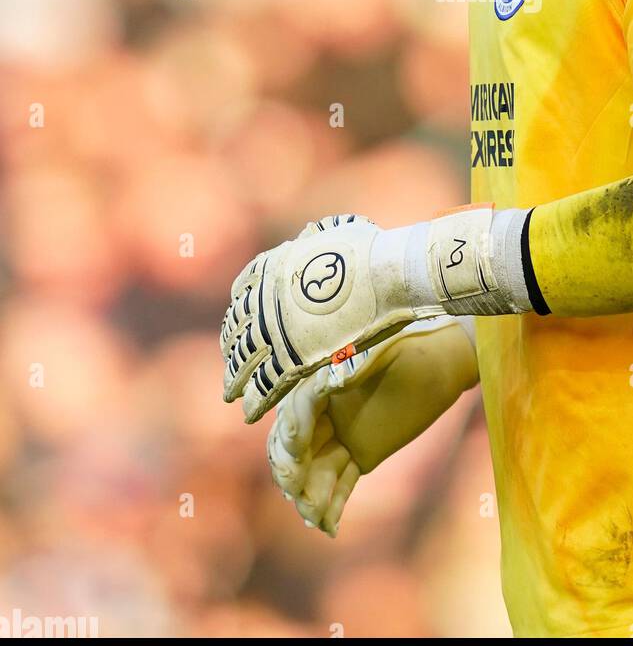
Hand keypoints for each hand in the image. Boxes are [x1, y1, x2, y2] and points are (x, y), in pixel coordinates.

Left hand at [221, 204, 495, 422]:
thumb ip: (318, 238)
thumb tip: (312, 233)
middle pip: (239, 329)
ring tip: (233, 395)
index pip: (243, 292)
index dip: (242, 312)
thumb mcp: (336, 234)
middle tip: (233, 365)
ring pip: (244, 360)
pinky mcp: (291, 357)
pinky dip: (257, 399)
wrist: (386, 273)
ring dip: (236, 378)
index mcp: (273, 268)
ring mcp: (275, 328)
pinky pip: (266, 382)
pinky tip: (251, 413)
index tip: (241, 326)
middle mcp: (264, 298)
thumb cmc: (373, 252)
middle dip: (234, 348)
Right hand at [267, 339, 400, 534]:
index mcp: (323, 378)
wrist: (440, 368)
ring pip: (315, 469)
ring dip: (310, 494)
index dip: (294, 426)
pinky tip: (330, 527)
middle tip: (294, 489)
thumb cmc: (414, 351)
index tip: (296, 444)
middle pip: (294, 443)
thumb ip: (359, 362)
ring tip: (315, 518)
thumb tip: (333, 377)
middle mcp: (324, 409)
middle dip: (290, 467)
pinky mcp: (358, 455)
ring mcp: (339, 434)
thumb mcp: (388, 350)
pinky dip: (333, 504)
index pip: (298, 405)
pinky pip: (341, 482)